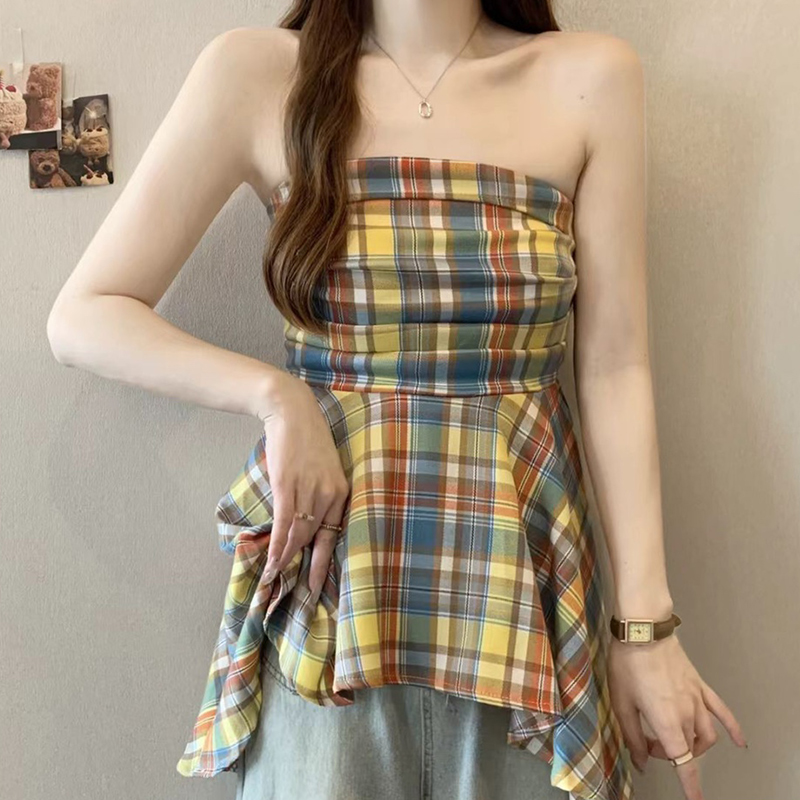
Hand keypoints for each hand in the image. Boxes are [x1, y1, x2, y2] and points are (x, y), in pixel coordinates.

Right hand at [255, 372, 350, 599]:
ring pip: (299, 534)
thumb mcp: (323, 468)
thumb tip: (306, 521)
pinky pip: (285, 523)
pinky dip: (279, 545)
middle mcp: (330, 494)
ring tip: (277, 580)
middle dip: (310, 569)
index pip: (335, 534)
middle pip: (317, 539)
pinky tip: (274, 561)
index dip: (326, 561)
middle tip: (306, 596)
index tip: (322, 584)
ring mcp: (310, 490)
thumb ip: (319, 494)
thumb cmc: (306, 439)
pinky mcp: (289, 485)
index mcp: (342, 492)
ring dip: (287, 559)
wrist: (292, 412)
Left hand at [607, 633, 746, 799]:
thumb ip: (632, 736)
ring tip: (673, 740)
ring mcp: (697, 699)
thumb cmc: (627, 664)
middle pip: (688, 748)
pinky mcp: (699, 686)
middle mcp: (687, 714)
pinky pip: (721, 711)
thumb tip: (640, 761)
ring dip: (694, 746)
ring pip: (706, 735)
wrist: (643, 631)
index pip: (683, 762)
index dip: (689, 785)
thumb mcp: (621, 702)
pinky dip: (732, 728)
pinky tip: (740, 742)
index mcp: (666, 721)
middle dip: (669, 754)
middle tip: (648, 744)